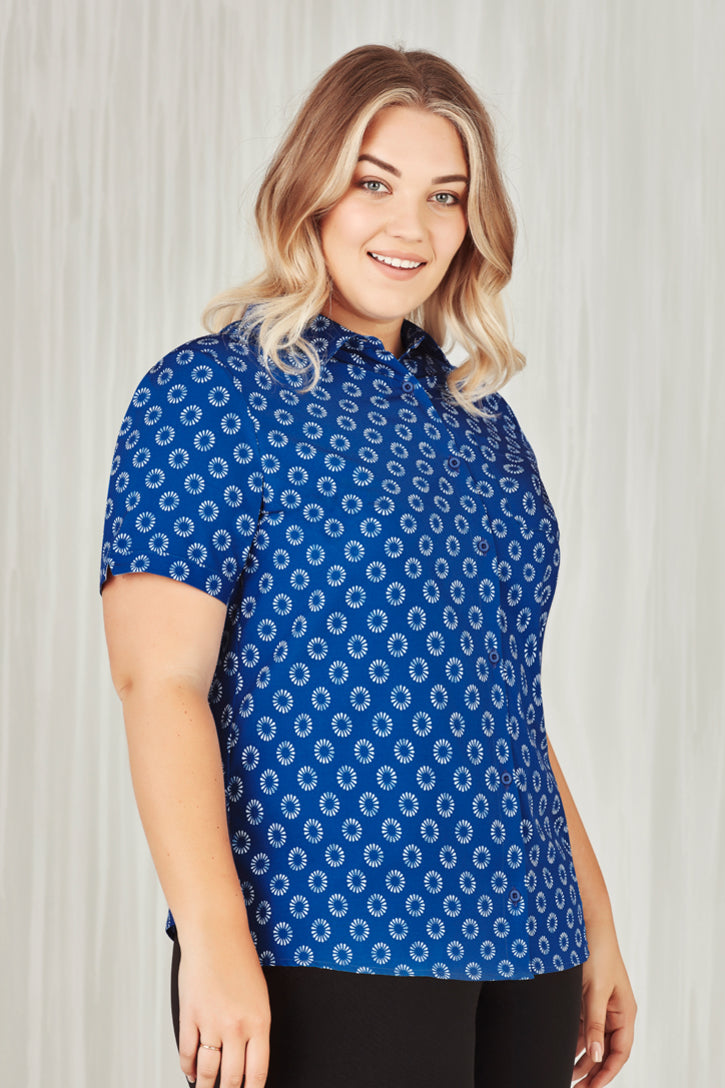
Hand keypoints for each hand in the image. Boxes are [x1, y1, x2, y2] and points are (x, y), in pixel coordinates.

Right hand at [177, 928, 270, 1087]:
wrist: (216, 934)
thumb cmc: (239, 959)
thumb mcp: (260, 995)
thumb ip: (255, 1028)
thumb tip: (248, 1058)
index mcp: (259, 1021)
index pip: (258, 1072)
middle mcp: (236, 1026)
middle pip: (232, 1079)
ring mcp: (211, 1022)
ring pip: (208, 1071)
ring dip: (205, 1087)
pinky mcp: (190, 1016)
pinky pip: (187, 1053)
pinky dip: (188, 1068)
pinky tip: (191, 1072)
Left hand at [572, 919, 636, 1085]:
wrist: (585, 920)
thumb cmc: (597, 951)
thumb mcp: (595, 990)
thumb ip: (593, 1023)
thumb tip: (594, 1053)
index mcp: (624, 1012)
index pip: (619, 1052)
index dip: (606, 1073)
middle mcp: (614, 1011)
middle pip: (605, 1049)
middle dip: (591, 1070)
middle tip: (574, 1087)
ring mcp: (600, 1004)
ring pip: (591, 1039)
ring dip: (579, 1056)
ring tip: (565, 1074)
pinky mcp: (585, 996)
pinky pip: (580, 1024)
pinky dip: (572, 1038)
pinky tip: (561, 1048)